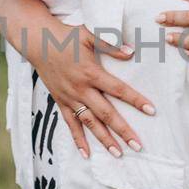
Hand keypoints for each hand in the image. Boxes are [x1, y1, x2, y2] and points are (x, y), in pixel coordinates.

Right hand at [30, 21, 155, 157]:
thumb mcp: (88, 35)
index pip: (118, 89)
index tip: (151, 110)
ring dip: (104, 139)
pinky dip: (78, 139)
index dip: (136, 100)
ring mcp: (70, 98)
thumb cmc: (65, 36)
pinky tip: (86, 154)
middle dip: (123, 130)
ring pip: (90, 123)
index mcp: (91, 72)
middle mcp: (81, 89)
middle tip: (138, 145)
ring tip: (118, 153)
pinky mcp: (61, 102)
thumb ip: (110, 44)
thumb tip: (131, 51)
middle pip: (106, 113)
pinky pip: (70, 124)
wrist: (37, 42)